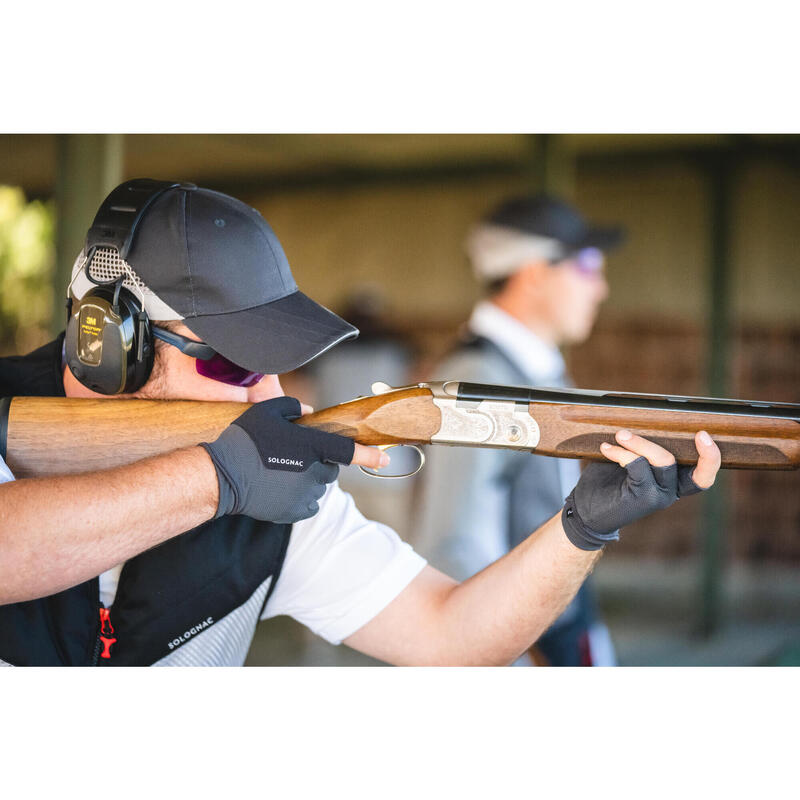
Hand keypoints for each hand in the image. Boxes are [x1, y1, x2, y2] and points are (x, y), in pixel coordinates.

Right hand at [202, 396, 387, 522]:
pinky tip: (281, 489)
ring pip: (318, 488)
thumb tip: (308, 412)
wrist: (223, 476)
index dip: (370, 455)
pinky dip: (301, 498)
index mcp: (312, 446)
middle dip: (318, 462)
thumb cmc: (245, 440)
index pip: (348, 451)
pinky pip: (309, 504)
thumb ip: (292, 408)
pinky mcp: (295, 512)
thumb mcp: (267, 412)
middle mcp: (314, 472)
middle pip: (329, 469)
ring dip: (308, 481)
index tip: (387, 458)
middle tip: (292, 457)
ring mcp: (305, 494)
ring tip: (280, 473)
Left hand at [561, 429, 721, 550]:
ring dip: (640, 443)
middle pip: (689, 465)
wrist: (586, 508)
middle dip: (691, 448)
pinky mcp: (642, 499)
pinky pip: (638, 466)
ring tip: (620, 434)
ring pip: (662, 461)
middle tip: (692, 431)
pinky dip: (622, 453)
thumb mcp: (628, 458)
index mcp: (674, 480)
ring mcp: (659, 496)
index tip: (703, 434)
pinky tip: (606, 448)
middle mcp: (671, 490)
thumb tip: (644, 418)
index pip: (702, 475)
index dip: (711, 457)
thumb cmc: (608, 479)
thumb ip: (642, 445)